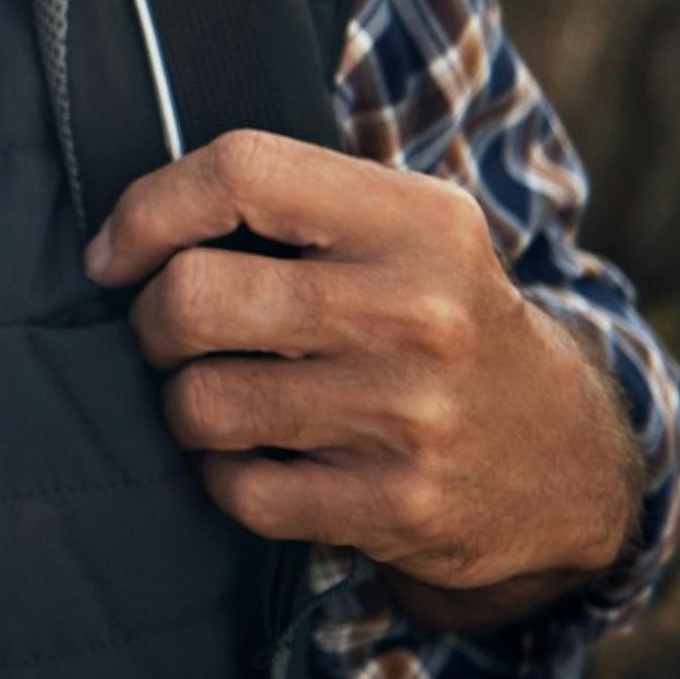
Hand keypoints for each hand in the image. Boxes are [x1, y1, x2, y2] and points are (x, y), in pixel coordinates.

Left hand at [85, 129, 638, 618]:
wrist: (565, 455)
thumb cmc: (441, 318)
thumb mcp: (405, 228)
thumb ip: (294, 202)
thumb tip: (130, 223)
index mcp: (414, 220)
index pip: (241, 171)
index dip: (148, 209)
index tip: (114, 253)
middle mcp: (415, 311)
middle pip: (194, 297)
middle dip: (150, 321)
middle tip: (167, 332)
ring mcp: (407, 416)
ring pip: (201, 402)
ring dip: (182, 404)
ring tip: (216, 395)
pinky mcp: (396, 507)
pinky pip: (238, 491)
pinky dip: (222, 476)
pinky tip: (256, 457)